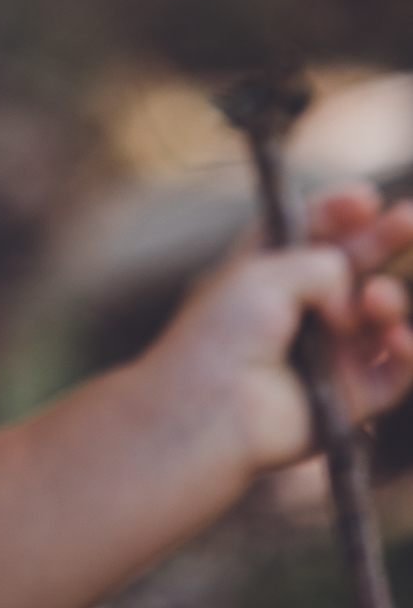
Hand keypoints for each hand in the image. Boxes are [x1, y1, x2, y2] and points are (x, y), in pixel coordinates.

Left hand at [148, 188, 412, 478]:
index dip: (337, 212)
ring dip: (388, 298)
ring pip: (379, 315)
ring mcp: (327, 353)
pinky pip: (395, 370)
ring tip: (376, 299)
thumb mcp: (265, 272)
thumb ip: (323, 263)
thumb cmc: (223, 335)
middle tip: (408, 220)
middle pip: (352, 265)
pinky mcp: (351, 396)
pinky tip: (398, 339)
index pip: (308, 232)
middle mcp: (297, 310)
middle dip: (382, 239)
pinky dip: (406, 352)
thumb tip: (357, 291)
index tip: (364, 197)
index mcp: (263, 272)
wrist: (214, 409)